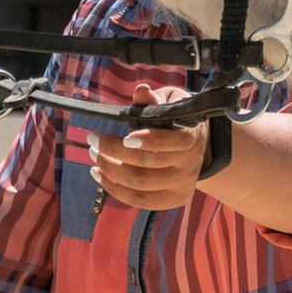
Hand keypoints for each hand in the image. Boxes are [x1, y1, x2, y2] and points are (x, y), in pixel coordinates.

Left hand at [90, 84, 211, 211]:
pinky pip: (141, 201)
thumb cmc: (176, 119)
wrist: (199, 146)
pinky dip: (116, 190)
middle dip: (115, 151)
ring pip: (141, 185)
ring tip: (93, 156)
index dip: (150, 140)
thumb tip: (141, 90)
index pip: (174, 142)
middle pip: (149, 163)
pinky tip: (100, 175)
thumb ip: (153, 101)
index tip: (125, 136)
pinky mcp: (173, 200)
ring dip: (111, 171)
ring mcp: (182, 186)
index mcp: (192, 137)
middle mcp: (190, 165)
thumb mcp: (169, 103)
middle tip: (93, 139)